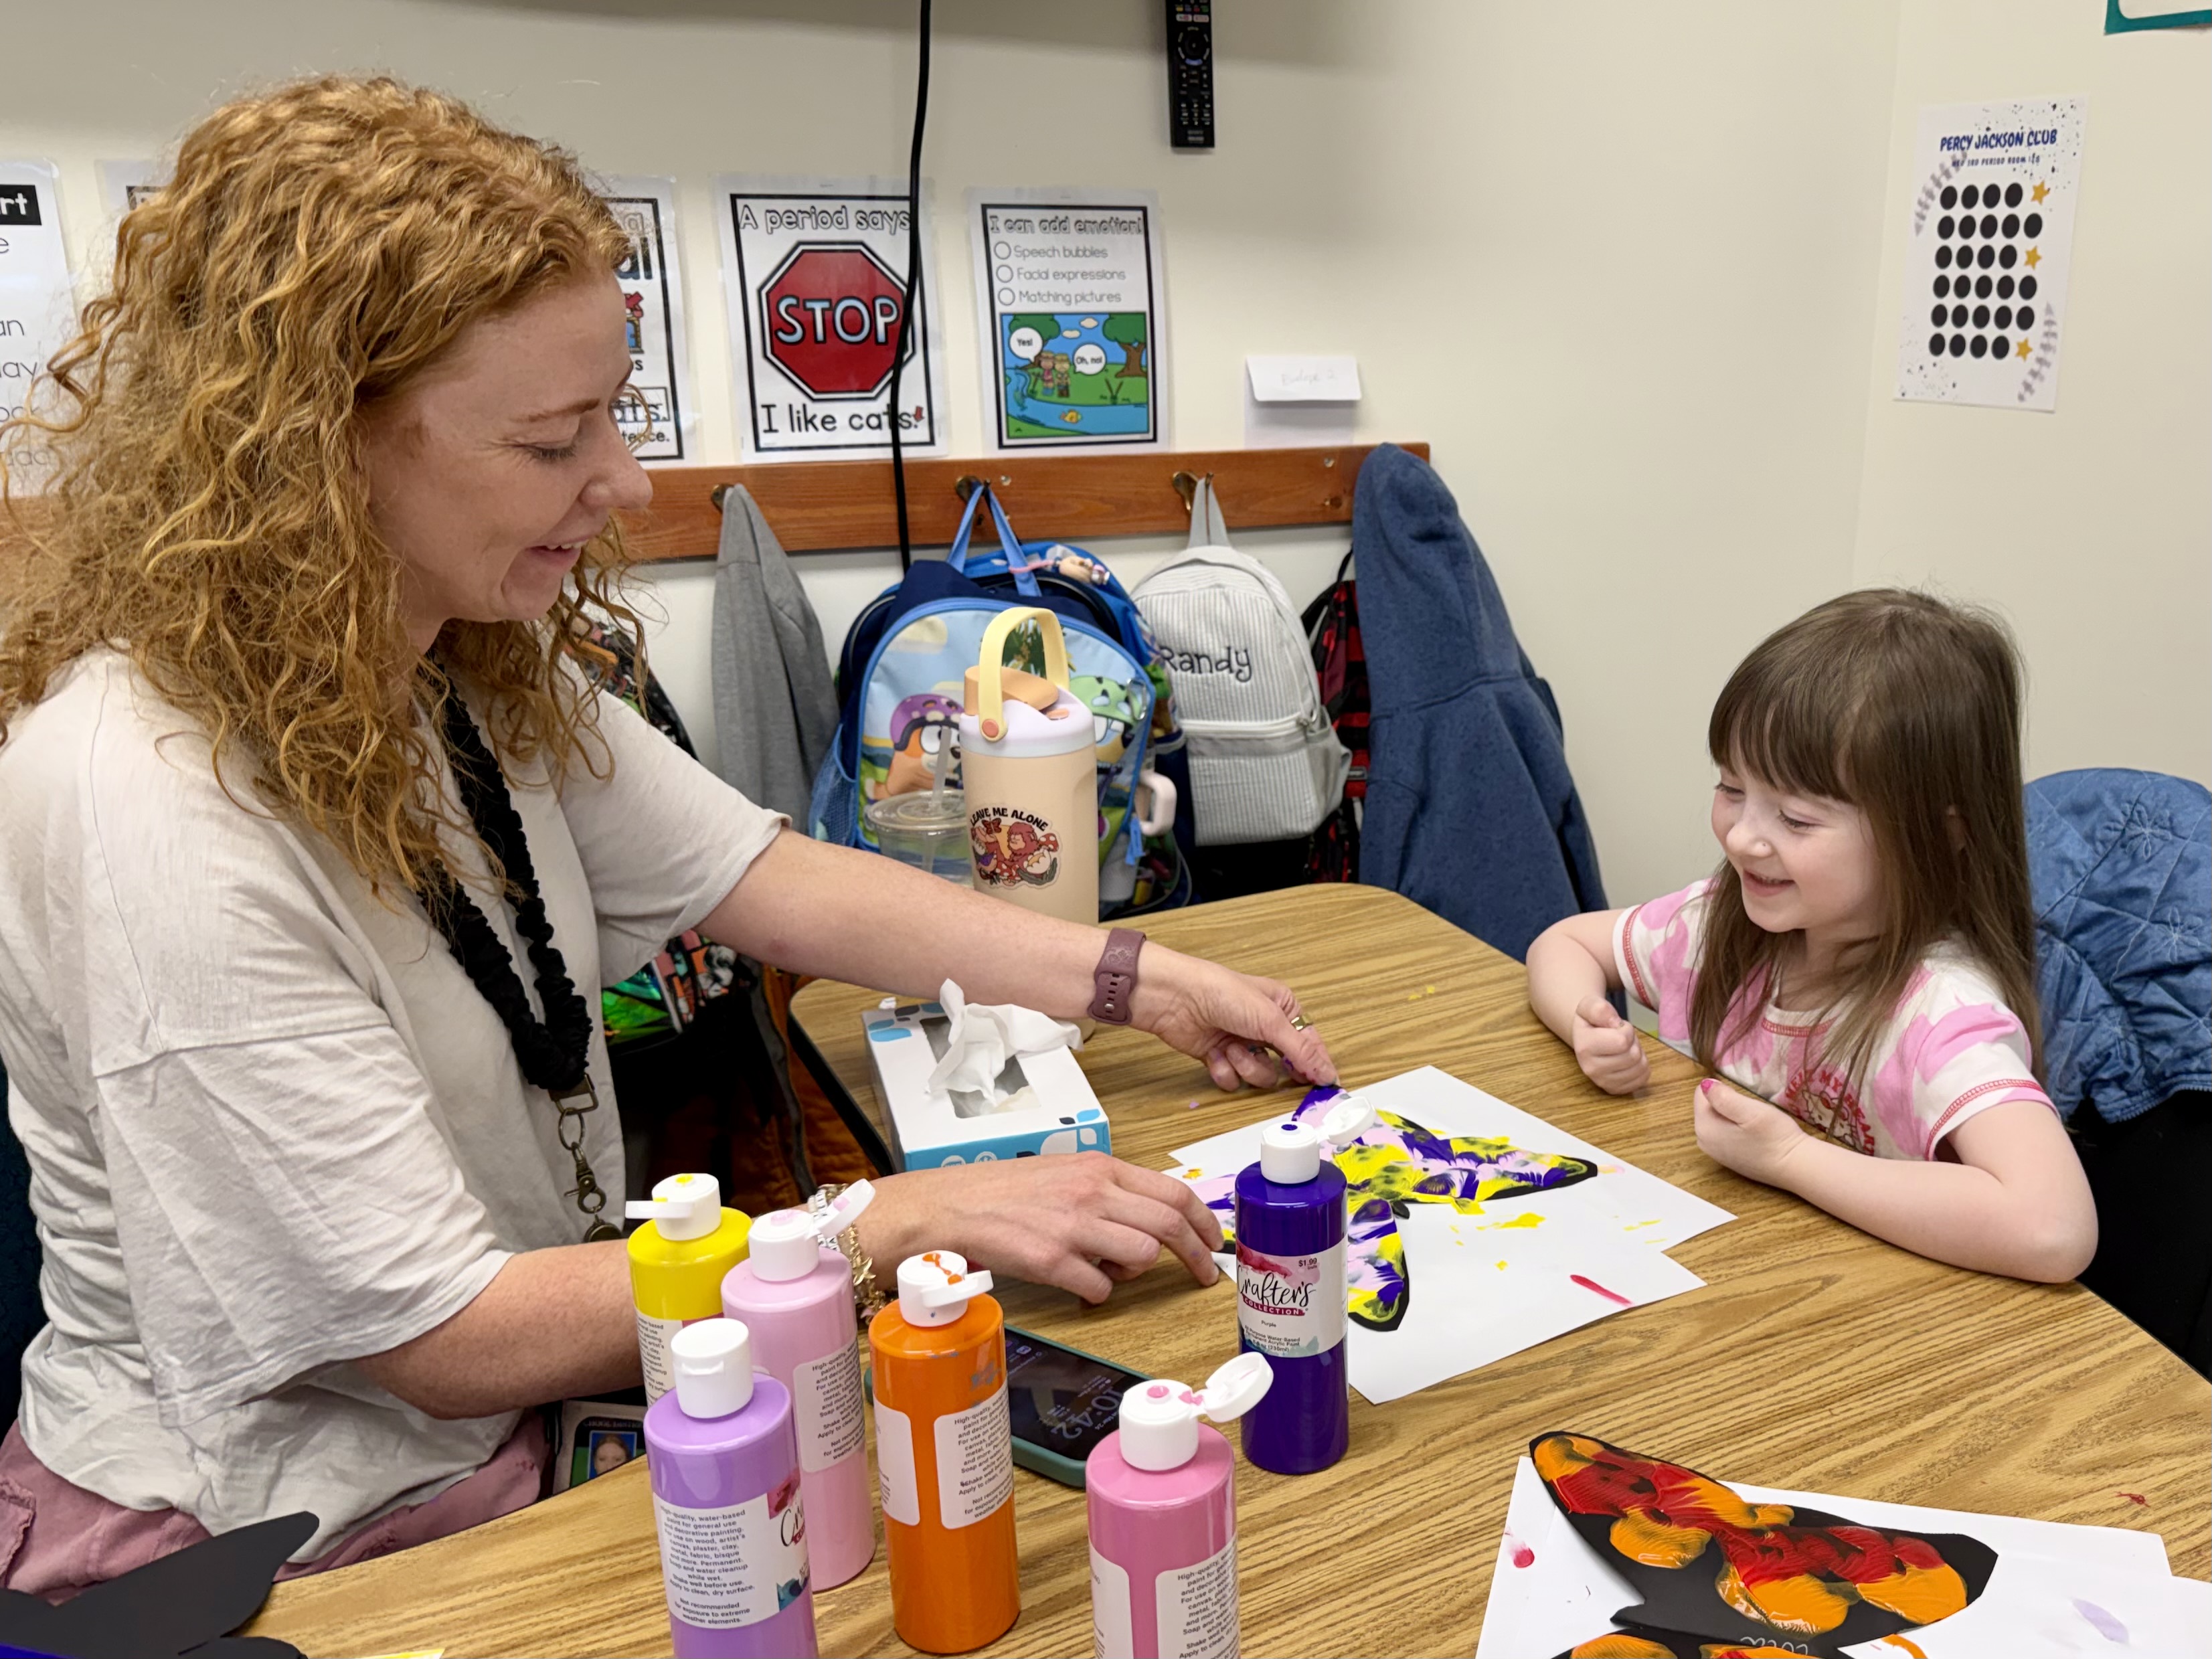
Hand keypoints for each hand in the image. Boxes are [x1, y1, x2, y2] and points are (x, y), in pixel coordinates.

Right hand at [857, 1153, 1226, 1303]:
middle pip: (1169, 1223)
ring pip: (1141, 1255)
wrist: (952, 1205)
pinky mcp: (1051, 1260)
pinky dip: (1098, 1292)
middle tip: (1204, 1275)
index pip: (1173, 1190)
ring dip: (1136, 1272)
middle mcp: (1092, 1192)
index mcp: (1099, 1167)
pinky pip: (1099, 1288)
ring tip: (1113, 1271)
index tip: (1216, 1242)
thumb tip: (1149, 1221)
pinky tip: (1079, 1284)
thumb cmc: (1006, 1192)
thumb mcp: (1066, 1174)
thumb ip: (1109, 1191)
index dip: (1204, 1221)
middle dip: (1197, 1255)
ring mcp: (1073, 1226)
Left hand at [1132, 947, 1337, 1091]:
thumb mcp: (1270, 1020)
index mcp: (1283, 1009)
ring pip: (1260, 1076)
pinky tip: (1214, 1053)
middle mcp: (1264, 1028)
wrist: (1175, 999)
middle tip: (1264, 1058)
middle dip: (1273, 1065)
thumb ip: (1301, 1051)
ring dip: (1245, 1065)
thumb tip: (1328, 1072)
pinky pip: (1233, 1080)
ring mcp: (1242, 1043)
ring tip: (1231, 1047)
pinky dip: (1224, 1069)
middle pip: (1285, 1065)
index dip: (1314, 1064)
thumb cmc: (1223, 994)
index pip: (1309, 1043)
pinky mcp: (1220, 1057)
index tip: (1322, 1083)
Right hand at [1571, 996, 1648, 1093]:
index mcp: (1584, 1048)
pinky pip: (1643, 1078)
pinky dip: (1641, 1066)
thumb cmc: (1591, 1020)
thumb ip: (1600, 1008)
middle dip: (1633, 1041)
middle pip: (1633, 1055)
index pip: (1622, 1041)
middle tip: (1621, 1037)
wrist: (1585, 1037)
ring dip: (1638, 1053)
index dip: (1626, 1029)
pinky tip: (1628, 1060)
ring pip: (1640, 1067)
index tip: (1616, 1026)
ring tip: (1624, 1047)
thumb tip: (1614, 1023)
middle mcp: (1591, 1069)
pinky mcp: (1615, 1090)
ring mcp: (1603, 1082)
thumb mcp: (1591, 1005)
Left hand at [1693, 1077, 1808, 1186]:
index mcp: (1704, 1127)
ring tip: (1753, 1124)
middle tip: (1750, 1113)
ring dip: (1732, 1116)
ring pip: (1717, 1120)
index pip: (1701, 1093)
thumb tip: (1704, 1084)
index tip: (1743, 1101)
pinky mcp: (1728, 1159)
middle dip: (1726, 1104)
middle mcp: (1703, 1141)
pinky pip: (1725, 1134)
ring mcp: (1715, 1153)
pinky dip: (1736, 1129)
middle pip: (1707, 1107)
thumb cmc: (1774, 1136)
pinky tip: (1754, 1136)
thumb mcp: (1750, 1110)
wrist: (1794, 1167)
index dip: (1723, 1090)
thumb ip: (1723, 1097)